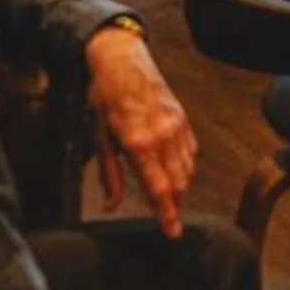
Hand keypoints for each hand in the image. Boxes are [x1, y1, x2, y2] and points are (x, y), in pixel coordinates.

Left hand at [86, 23, 195, 236]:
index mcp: (138, 142)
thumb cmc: (105, 95)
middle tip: (171, 222)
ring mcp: (176, 125)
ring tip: (172, 199)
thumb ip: (110, 173)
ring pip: (187, 168)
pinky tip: (177, 171)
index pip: (159, 188)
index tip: (172, 231)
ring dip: (181, 187)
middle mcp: (162, 135)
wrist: (122, 58)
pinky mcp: (182, 117)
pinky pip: (190, 150)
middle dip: (176, 205)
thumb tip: (112, 203)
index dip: (166, 213)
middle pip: (178, 182)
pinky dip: (186, 165)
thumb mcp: (99, 135)